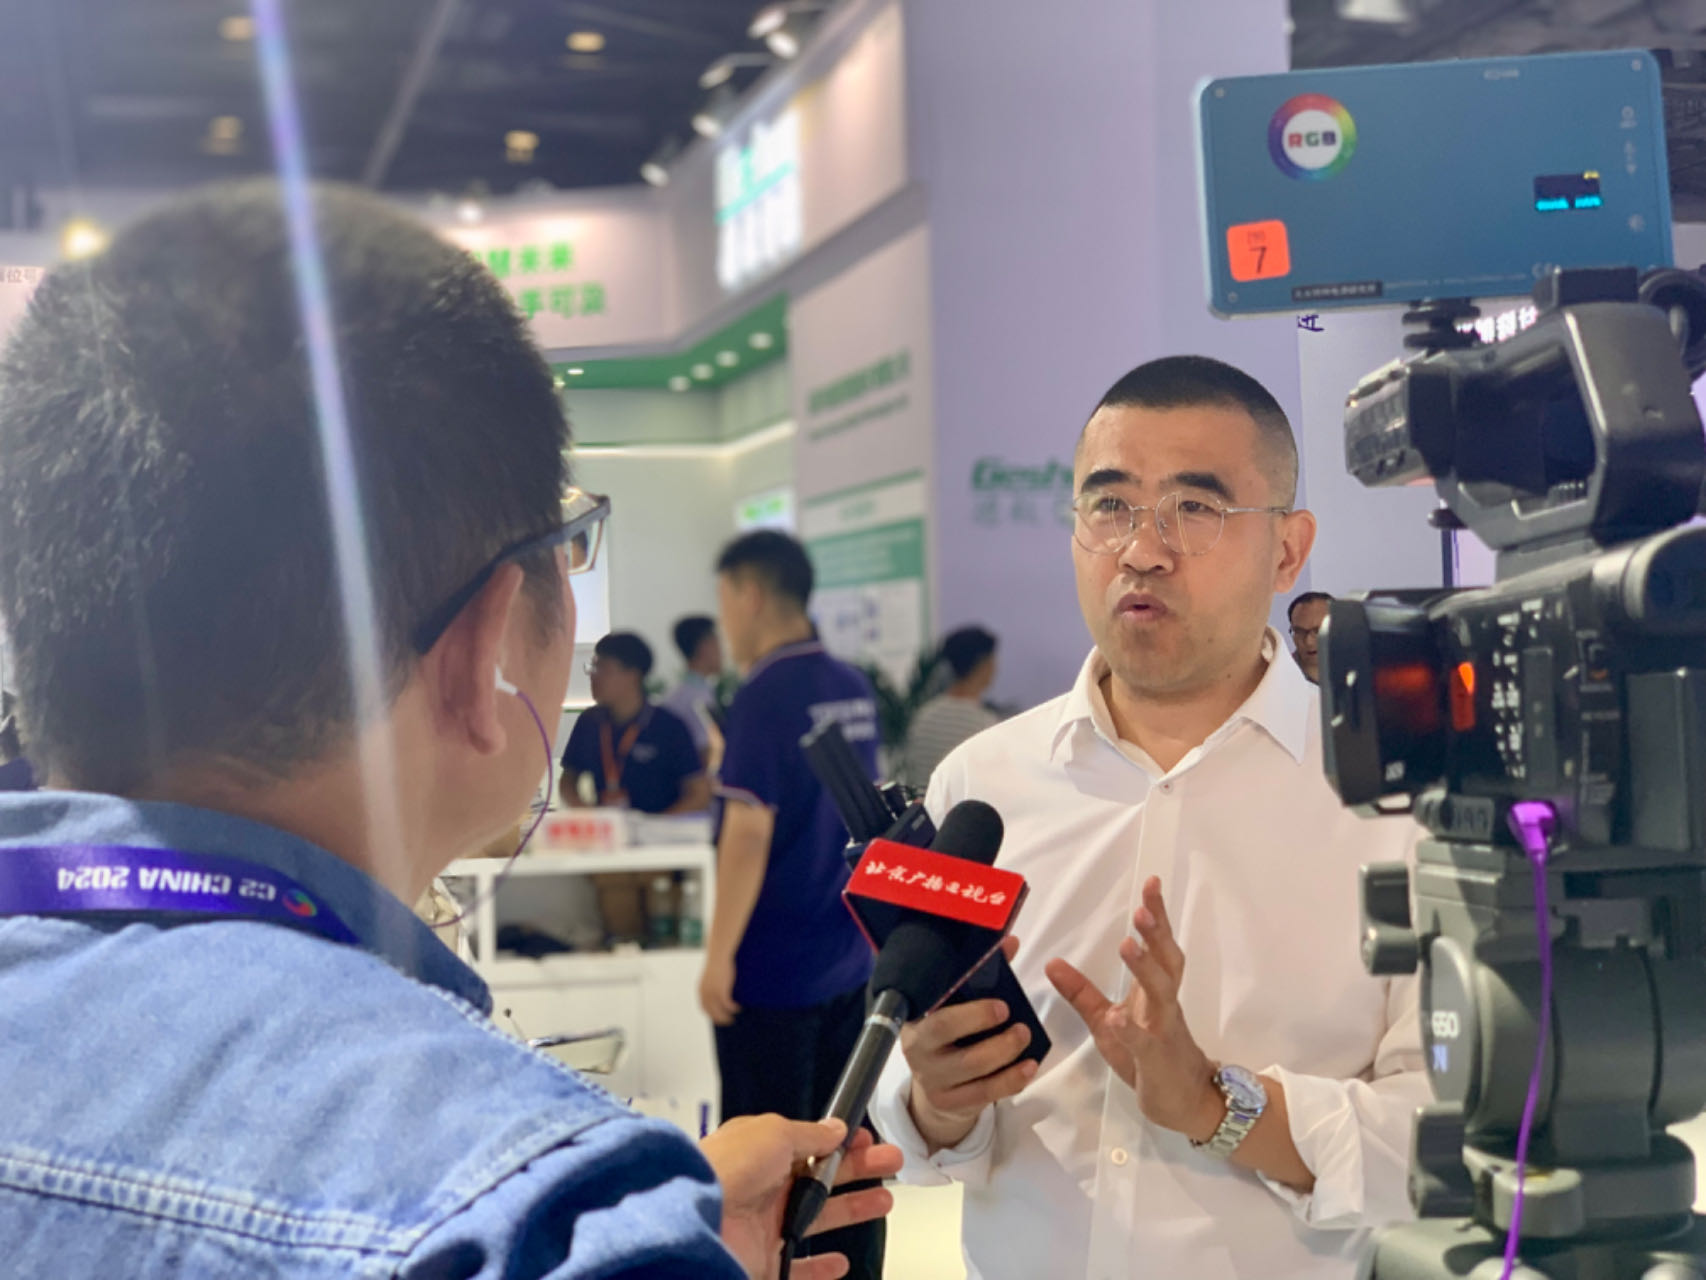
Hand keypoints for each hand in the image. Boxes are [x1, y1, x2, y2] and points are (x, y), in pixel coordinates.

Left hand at [700, 951, 740, 1025]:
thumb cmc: (717, 961)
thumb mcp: (712, 974)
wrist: (719, 953)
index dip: (711, 1014)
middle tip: (729, 1021)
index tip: (718, 1018)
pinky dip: (733, 1008)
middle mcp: (705, 994)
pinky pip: (728, 1005)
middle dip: (720, 1019)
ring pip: (720, 1012)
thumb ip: (712, 983)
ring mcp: (713, 994)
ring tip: (734, 1017)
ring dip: (727, 1017)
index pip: (704, 1008)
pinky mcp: (722, 991)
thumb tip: (719, 988)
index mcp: (701, 990)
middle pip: (712, 1013)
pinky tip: (739, 1007)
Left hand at [700, 1116, 902, 1279]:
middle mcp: (765, 1188)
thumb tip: (835, 1128)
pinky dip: (819, 1267)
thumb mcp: (774, 1133)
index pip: (812, 1147)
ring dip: (851, 1209)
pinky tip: (838, 1262)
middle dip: (860, 1170)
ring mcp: (765, 1226)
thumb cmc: (725, 1170)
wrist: (697, 1220)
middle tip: (891, 1163)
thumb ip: (810, 1134)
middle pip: (823, 1179)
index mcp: (764, 1152)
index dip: (843, 1144)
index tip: (869, 1143)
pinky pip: (797, 1267)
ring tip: (882, 1202)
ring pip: (818, 1218)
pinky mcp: (764, 1261)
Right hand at [900, 937, 1038, 1150]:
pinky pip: (982, 1094)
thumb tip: (1009, 942)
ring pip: (968, 1067)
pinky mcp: (949, 1103)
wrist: (937, 1086)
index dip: (963, 1000)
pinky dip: (1010, 1081)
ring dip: (1003, 1052)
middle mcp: (916, 1046)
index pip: (931, 1000)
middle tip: (1014, 1019)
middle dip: (980, 1021)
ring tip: (1024, 1037)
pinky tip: (1028, 1068)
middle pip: (942, 1030)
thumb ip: (981, 972)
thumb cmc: (952, 1033)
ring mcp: (931, 1078)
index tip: (1000, 1002)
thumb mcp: (958, 1004)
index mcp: (916, 1015)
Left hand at [1045, 877, 1221, 1140]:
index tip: (1151, 883)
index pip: (1158, 946)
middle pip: (1167, 961)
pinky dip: (1131, 1031)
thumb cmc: (1148, 1056)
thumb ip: (1082, 992)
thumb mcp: (1107, 1020)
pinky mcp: (1156, 1062)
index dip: (1156, 915)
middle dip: (1157, 933)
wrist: (1187, 1102)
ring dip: (1146, 968)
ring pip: (1162, 994)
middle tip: (1143, 908)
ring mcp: (1163, 1032)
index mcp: (1155, 992)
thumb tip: (1052, 962)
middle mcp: (1164, 1005)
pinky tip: (1116, 1020)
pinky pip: (1145, 1044)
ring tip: (1128, 944)